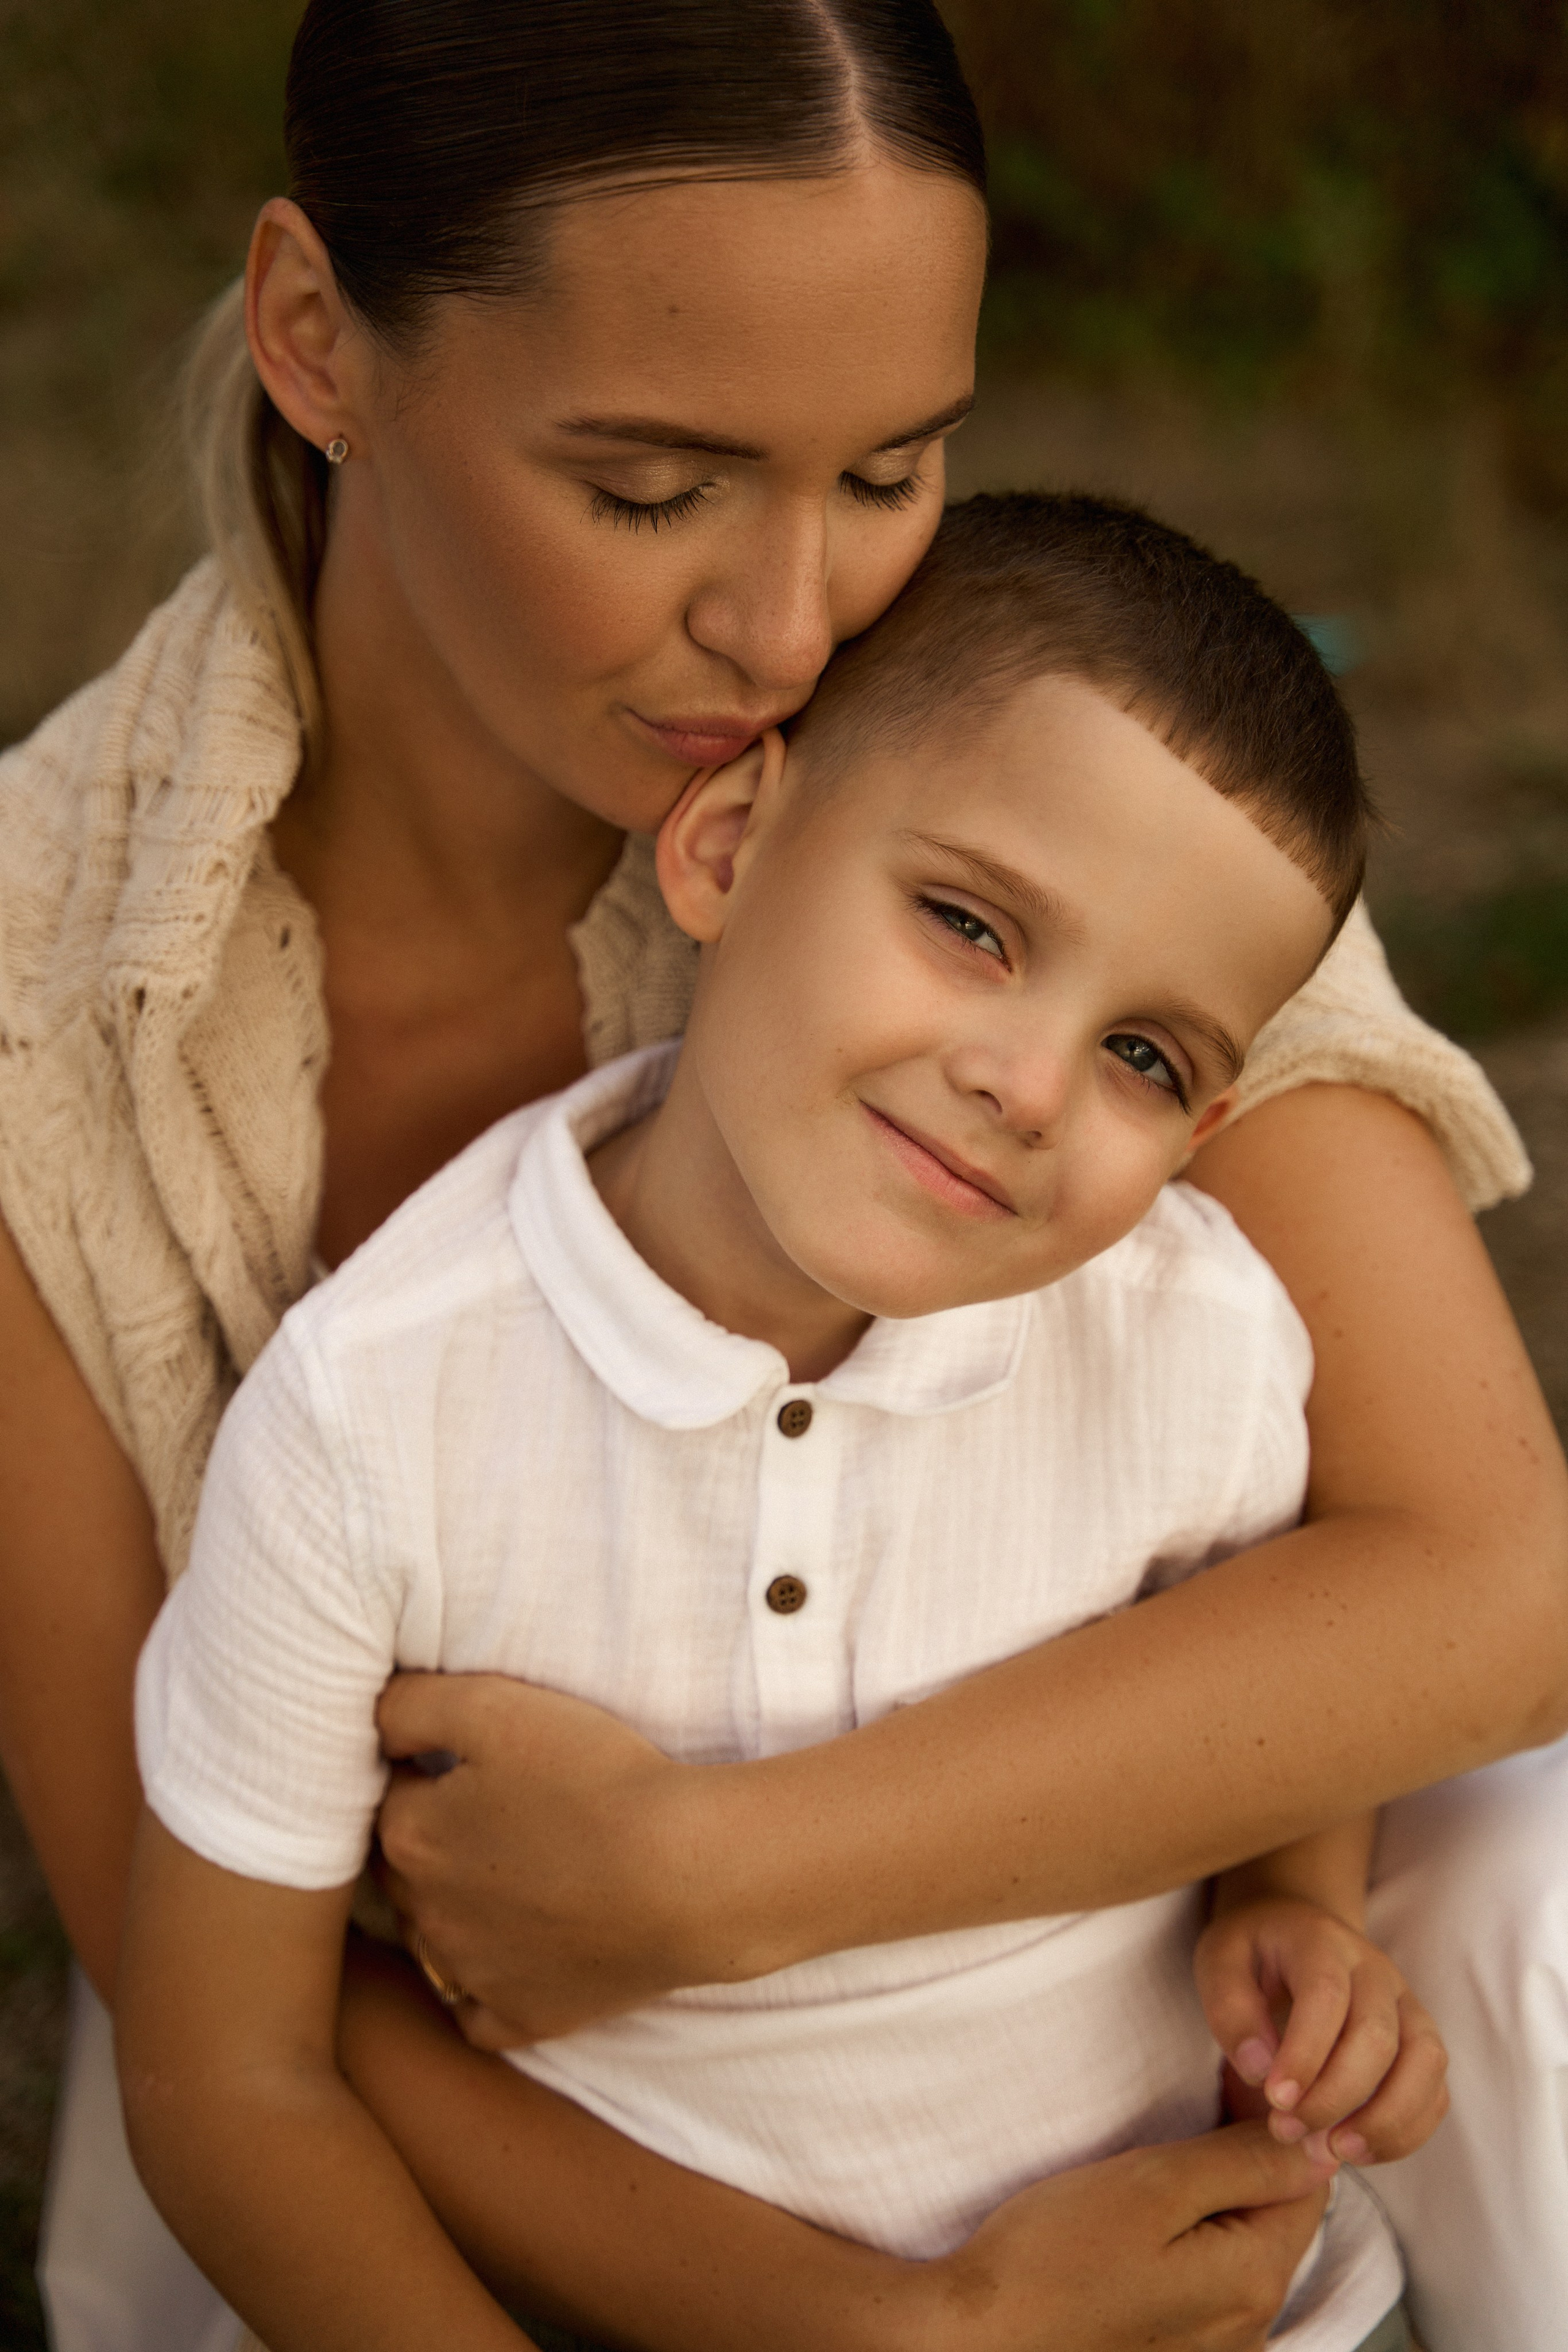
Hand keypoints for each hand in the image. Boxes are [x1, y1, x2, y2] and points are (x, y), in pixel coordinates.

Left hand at [374, 1672, 727, 2045]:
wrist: (687, 1875)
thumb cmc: (598, 1779)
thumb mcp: (496, 1707)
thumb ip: (410, 1705)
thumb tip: (370, 1722)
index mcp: (412, 1836)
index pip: (392, 1793)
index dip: (430, 1770)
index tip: (476, 1759)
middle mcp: (426, 1914)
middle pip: (407, 1867)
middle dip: (437, 1838)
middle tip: (500, 1810)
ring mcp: (474, 1974)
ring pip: (436, 1938)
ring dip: (458, 1907)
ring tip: (520, 1869)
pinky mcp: (524, 2016)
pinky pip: (478, 2015)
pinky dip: (487, 1988)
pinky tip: (516, 1954)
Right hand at [910, 2122, 1335, 2351]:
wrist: (981, 2334)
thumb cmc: (1055, 2257)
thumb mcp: (1153, 2187)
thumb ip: (1242, 2164)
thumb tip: (1318, 2144)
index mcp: (1254, 2281)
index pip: (1307, 2177)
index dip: (1280, 2113)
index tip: (1236, 2066)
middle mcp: (1250, 2324)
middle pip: (1280, 2211)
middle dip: (1255, 2145)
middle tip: (1210, 2084)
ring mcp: (1215, 2345)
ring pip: (1246, 2240)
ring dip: (1227, 2184)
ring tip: (1184, 2133)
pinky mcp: (1177, 2345)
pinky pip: (1213, 2271)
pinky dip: (1202, 2226)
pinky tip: (1161, 2202)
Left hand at [1194, 1895, 1448, 2165]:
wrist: (1293, 1931)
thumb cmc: (1252, 1954)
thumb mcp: (1218, 1962)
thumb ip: (1231, 2012)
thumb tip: (1261, 2070)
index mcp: (1322, 1942)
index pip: (1327, 1997)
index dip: (1306, 2054)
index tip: (1276, 2100)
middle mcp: (1375, 1970)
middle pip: (1378, 2037)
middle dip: (1335, 2096)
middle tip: (1286, 2130)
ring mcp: (1406, 2004)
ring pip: (1424, 2062)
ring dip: (1386, 2119)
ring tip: (1334, 2151)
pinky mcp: (1420, 2039)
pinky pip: (1435, 2089)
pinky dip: (1408, 2129)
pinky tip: (1360, 2151)